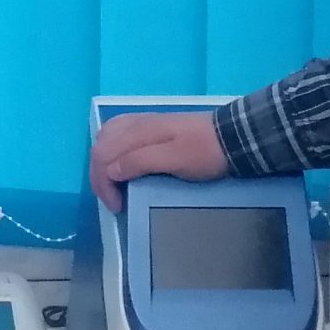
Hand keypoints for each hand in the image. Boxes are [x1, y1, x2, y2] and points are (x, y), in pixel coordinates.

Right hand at [87, 112, 228, 211]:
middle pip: (100, 147)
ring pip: (105, 138)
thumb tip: (110, 171)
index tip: (117, 207)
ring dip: (102, 163)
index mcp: (138, 132)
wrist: (231, 136)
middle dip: (99, 177)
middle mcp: (133, 123)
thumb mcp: (175, 160)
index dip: (104, 184)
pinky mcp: (148, 124)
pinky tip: (117, 162)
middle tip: (113, 202)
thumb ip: (140, 162)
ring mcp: (140, 121)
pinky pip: (116, 133)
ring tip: (111, 184)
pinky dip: (110, 150)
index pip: (103, 156)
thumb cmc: (204, 152)